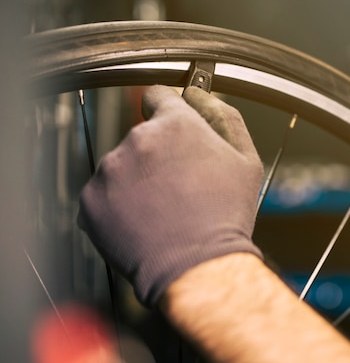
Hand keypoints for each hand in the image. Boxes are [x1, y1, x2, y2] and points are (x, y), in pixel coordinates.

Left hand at [78, 85, 263, 306]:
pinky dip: (119, 206)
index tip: (174, 132)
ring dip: (137, 181)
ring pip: (122, 166)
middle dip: (158, 155)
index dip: (169, 112)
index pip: (158, 96)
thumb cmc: (226, 217)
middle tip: (180, 186)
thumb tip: (199, 95)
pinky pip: (103, 194)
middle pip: (142, 136)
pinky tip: (144, 222)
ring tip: (163, 210)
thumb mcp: (246, 162)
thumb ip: (225, 117)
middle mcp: (137, 139)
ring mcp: (110, 170)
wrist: (197, 267)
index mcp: (176, 124)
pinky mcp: (91, 199)